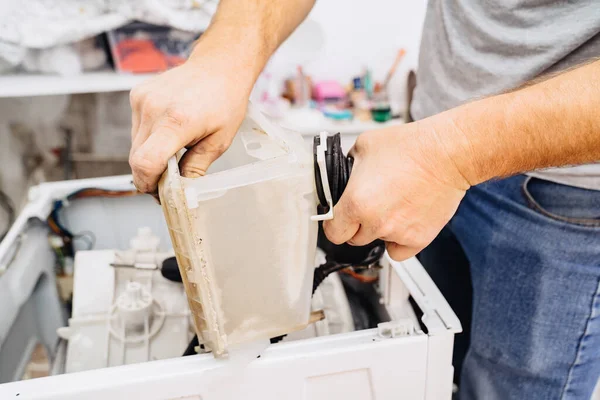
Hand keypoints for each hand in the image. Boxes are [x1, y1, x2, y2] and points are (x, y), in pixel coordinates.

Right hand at [129, 53, 253, 194]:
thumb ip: (196, 168)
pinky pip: (136, 128)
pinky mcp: (137, 94)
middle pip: (136, 157)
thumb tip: (181, 193)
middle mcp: (153, 108)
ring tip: (173, 152)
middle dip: (150, 174)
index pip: (145, 162)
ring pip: (134, 144)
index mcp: (176, 121)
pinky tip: (169, 131)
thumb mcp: (220, 141)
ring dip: (149, 155)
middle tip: (169, 180)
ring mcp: (142, 99)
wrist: (220, 65)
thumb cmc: (226, 101)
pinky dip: (149, 137)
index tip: (159, 192)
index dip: (147, 184)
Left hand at [322, 121, 470, 260]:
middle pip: (354, 239)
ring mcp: (398, 233)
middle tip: (368, 206)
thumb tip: (342, 176)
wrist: (446, 154)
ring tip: (391, 206)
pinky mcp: (419, 238)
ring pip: (376, 242)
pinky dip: (398, 241)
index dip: (334, 224)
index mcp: (356, 202)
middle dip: (357, 225)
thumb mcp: (363, 146)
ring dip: (379, 230)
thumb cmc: (410, 147)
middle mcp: (376, 222)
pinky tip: (402, 222)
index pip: (333, 232)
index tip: (339, 219)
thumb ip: (347, 167)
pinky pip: (398, 251)